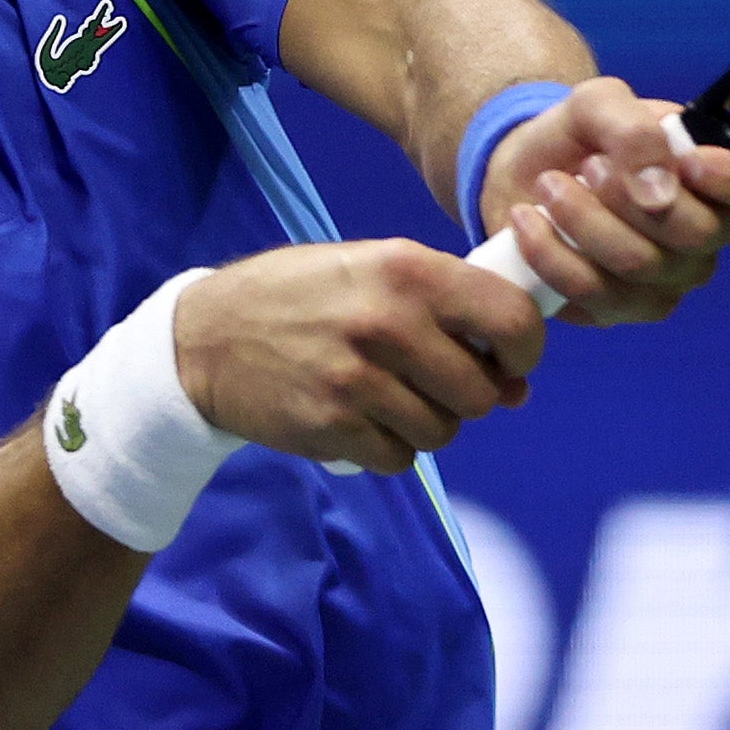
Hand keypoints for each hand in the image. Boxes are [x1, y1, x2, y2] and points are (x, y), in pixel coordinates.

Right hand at [173, 240, 546, 473]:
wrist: (206, 338)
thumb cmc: (301, 297)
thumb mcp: (373, 271)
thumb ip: (447, 313)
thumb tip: (516, 385)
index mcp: (407, 270)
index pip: (511, 320)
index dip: (524, 350)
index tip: (509, 363)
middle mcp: (388, 323)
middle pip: (479, 392)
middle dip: (467, 396)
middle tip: (433, 383)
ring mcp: (358, 380)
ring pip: (442, 432)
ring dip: (426, 425)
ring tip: (388, 398)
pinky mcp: (332, 427)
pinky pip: (399, 459)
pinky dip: (389, 449)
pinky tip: (360, 420)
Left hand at [476, 78, 729, 324]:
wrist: (522, 172)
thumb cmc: (578, 134)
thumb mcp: (599, 103)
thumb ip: (634, 129)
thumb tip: (662, 191)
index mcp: (726, 172)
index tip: (691, 161)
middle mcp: (712, 231)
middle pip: (697, 232)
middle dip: (628, 196)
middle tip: (587, 165)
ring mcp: (672, 278)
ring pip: (641, 265)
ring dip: (583, 221)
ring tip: (549, 186)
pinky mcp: (623, 308)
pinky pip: (596, 294)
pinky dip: (552, 254)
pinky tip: (528, 221)